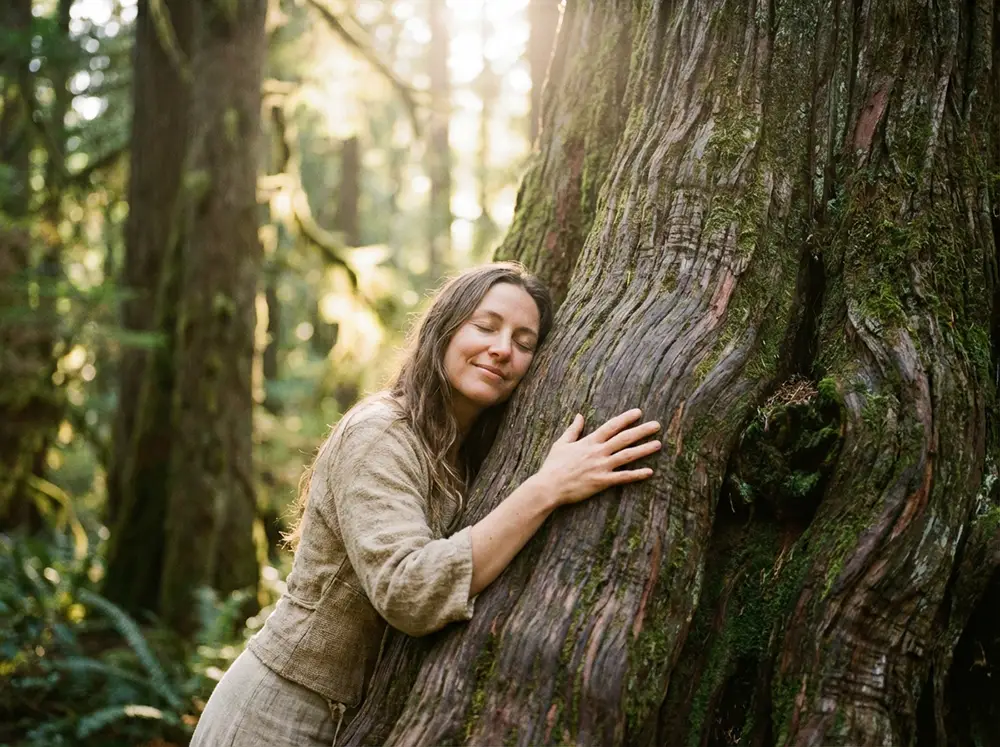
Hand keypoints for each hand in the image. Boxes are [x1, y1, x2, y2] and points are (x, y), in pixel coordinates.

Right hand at [535, 408, 661, 505]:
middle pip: (624, 438)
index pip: (611, 426)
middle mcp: (598, 452)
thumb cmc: (553, 465)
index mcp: (589, 441)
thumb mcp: (562, 443)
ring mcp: (601, 466)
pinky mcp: (602, 481)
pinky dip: (636, 475)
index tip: (639, 412)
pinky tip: (649, 472)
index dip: (626, 418)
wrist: (549, 486)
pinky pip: (623, 477)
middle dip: (642, 430)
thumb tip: (579, 415)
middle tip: (657, 425)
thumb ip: (573, 429)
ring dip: (644, 449)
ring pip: (627, 455)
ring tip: (658, 444)